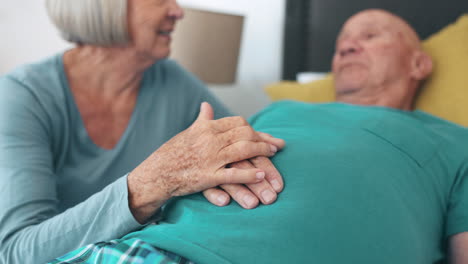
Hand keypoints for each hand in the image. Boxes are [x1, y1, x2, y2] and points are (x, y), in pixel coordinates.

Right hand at [127, 102, 279, 222]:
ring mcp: (210, 158)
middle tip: (274, 145)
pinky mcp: (208, 176)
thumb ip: (202, 120)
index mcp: (206, 128)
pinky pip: (234, 174)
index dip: (254, 128)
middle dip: (263, 139)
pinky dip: (250, 175)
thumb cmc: (172, 153)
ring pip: (243, 150)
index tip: (263, 134)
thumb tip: (207, 105)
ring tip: (272, 154)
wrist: (156, 173)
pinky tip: (261, 175)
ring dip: (261, 152)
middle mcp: (210, 140)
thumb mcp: (188, 132)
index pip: (237, 122)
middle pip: (244, 134)